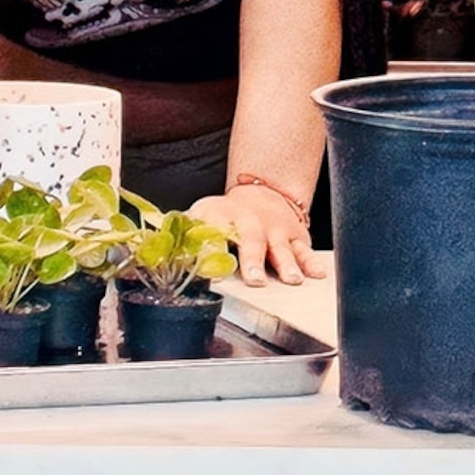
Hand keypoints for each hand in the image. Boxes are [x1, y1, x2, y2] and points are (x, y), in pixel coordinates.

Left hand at [196, 185, 327, 287]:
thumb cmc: (225, 216)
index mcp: (219, 215)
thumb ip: (183, 235)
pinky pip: (304, 249)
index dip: (212, 248)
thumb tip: (157, 252)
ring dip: (287, 264)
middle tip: (255, 281)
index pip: (214, 230)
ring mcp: (275, 229)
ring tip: (291, 280)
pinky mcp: (296, 236)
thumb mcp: (200, 217)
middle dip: (254, 260)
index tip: (210, 268)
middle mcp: (249, 221)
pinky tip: (317, 274)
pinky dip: (311, 261)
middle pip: (252, 239)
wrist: (261, 193)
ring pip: (281, 246)